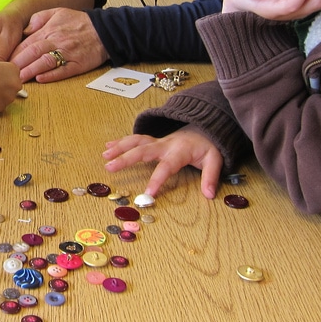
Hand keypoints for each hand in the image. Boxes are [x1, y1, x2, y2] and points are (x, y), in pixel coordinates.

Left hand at [10, 8, 107, 82]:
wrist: (104, 30)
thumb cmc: (79, 22)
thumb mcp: (58, 12)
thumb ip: (39, 18)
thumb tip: (25, 30)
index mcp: (49, 30)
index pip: (27, 43)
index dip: (14, 53)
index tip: (3, 62)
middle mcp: (56, 41)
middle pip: (33, 52)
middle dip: (18, 63)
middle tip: (6, 72)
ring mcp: (67, 53)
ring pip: (45, 62)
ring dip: (31, 71)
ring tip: (19, 78)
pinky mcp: (78, 64)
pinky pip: (63, 71)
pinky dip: (51, 75)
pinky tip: (40, 79)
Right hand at [102, 125, 223, 198]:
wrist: (204, 127)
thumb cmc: (207, 146)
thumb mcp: (215, 159)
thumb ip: (211, 177)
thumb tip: (209, 194)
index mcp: (179, 151)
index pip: (167, 166)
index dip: (158, 179)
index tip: (148, 193)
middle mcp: (165, 144)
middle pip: (143, 150)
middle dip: (126, 158)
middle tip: (110, 167)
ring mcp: (157, 141)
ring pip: (136, 141)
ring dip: (119, 148)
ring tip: (105, 156)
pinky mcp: (153, 140)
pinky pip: (135, 139)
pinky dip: (121, 142)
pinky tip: (108, 146)